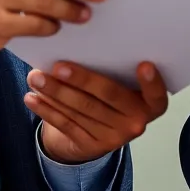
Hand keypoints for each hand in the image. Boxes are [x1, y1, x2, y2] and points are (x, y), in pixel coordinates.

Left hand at [25, 62, 168, 163]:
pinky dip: (47, 110)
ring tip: (36, 77)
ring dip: (56, 92)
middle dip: (81, 79)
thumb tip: (80, 44)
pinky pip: (67, 125)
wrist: (97, 132)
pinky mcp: (92, 146)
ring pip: (82, 110)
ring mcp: (114, 137)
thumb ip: (113, 70)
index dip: (152, 82)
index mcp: (151, 104)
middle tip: (58, 66)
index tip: (144, 64)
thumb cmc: (110, 94)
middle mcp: (136, 121)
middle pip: (108, 96)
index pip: (156, 95)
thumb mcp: (120, 83)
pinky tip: (33, 98)